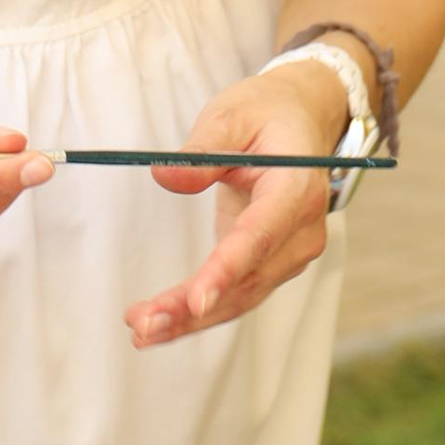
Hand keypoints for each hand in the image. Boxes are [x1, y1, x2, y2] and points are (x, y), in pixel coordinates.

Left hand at [123, 62, 345, 348]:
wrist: (300, 120)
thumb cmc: (265, 114)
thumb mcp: (231, 115)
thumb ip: (202, 150)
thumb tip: (165, 177)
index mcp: (296, 188)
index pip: (260, 235)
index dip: (227, 269)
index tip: (196, 300)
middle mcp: (303, 229)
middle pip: (248, 279)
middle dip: (195, 308)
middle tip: (144, 325)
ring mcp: (292, 251)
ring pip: (242, 297)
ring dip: (191, 319)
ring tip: (141, 330)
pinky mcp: (273, 262)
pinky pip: (238, 294)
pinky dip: (199, 313)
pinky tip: (160, 324)